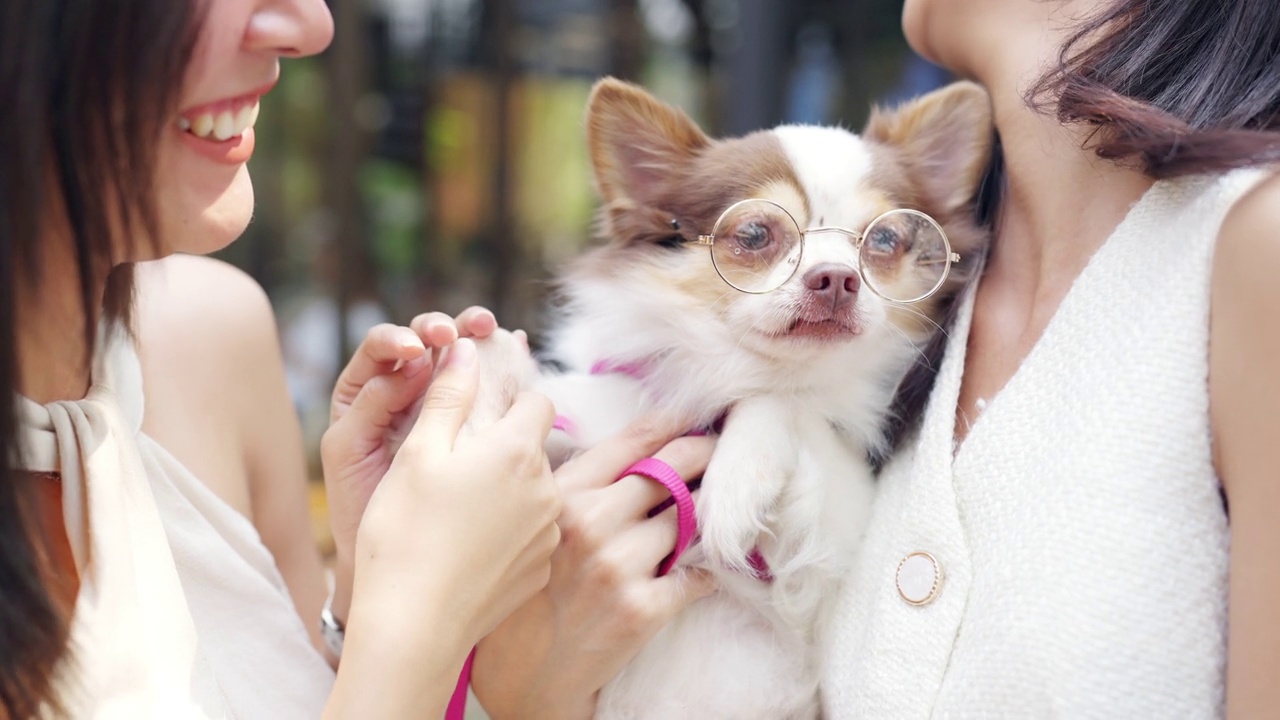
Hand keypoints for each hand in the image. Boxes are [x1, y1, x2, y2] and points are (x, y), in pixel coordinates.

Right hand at [325, 336, 561, 716]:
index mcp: (517, 451)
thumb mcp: (417, 453)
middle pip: (537, 449)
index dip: (509, 400)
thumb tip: (466, 348)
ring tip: (462, 513)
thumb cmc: (404, 534)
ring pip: (537, 492)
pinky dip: (510, 533)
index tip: (482, 413)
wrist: (413, 627)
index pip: (537, 401)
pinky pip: (533, 534)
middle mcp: (546, 489)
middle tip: (462, 468)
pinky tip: (472, 548)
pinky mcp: (541, 570)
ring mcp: (549, 533)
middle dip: (507, 449)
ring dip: (511, 492)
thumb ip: (448, 395)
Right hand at [471, 420, 718, 719]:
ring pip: (688, 520)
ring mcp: (619, 564)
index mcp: (563, 494)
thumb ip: (577, 485)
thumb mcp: (537, 524)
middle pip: (671, 470)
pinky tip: (701, 569)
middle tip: (719, 453)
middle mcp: (592, 522)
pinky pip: (697, 574)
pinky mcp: (643, 607)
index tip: (697, 418)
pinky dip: (705, 571)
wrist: (525, 674)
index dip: (674, 423)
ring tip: (703, 517)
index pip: (632, 441)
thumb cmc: (529, 596)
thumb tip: (634, 452)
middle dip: (703, 456)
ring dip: (701, 518)